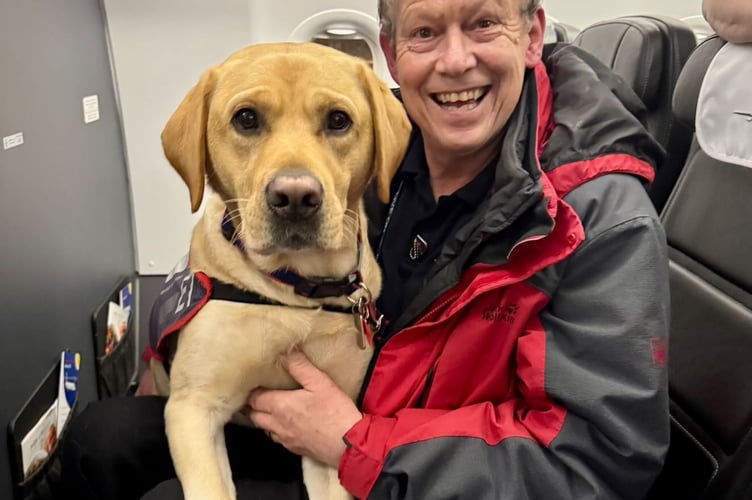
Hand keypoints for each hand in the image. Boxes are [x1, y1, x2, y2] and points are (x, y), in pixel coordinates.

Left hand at [247, 351, 362, 466]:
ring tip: (267, 409)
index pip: (254, 399)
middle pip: (254, 416)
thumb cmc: (335, 412)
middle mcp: (277, 424)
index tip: (253, 383)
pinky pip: (277, 439)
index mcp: (280, 406)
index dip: (251, 391)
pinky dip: (275, 431)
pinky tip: (285, 425)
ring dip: (262, 419)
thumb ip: (300, 366)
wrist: (348, 443)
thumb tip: (285, 353)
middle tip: (255, 396)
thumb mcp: (320, 382)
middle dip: (252, 406)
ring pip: (264, 429)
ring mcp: (285, 439)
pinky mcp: (295, 449)